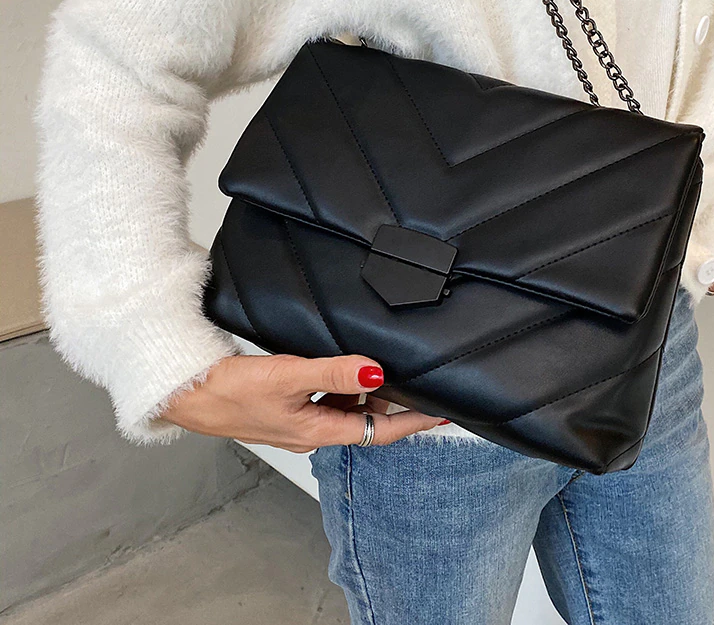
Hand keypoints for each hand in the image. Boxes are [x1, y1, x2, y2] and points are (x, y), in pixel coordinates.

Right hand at [159, 353, 442, 451]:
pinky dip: (340, 386)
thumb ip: (335, 373)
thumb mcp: (289, 376)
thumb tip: (376, 372)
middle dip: (392, 403)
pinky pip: (325, 400)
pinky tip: (339, 365)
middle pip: (366, 420)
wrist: (187, 393)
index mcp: (317, 432)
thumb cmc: (230, 390)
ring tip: (381, 366)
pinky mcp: (286, 408)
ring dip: (364, 392)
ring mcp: (298, 421)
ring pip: (345, 409)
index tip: (442, 414)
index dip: (413, 422)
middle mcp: (312, 431)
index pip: (380, 431)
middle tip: (415, 377)